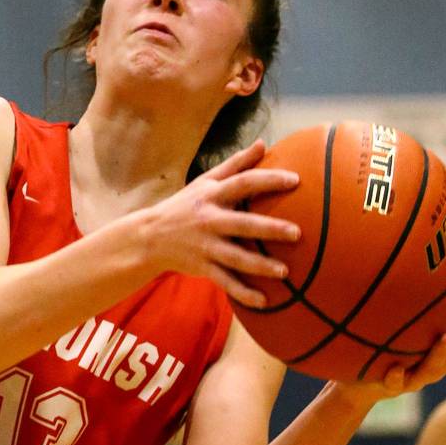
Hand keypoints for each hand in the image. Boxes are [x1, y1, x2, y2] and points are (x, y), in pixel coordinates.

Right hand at [142, 140, 300, 307]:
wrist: (149, 237)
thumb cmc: (184, 206)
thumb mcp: (205, 181)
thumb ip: (235, 164)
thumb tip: (264, 143)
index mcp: (212, 196)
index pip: (243, 183)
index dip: (269, 180)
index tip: (295, 180)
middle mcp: (209, 220)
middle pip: (243, 224)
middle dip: (269, 228)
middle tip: (296, 233)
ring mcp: (205, 246)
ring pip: (235, 258)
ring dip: (259, 266)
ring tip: (284, 272)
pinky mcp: (202, 267)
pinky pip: (225, 282)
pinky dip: (243, 293)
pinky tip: (264, 301)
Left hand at [336, 286, 445, 404]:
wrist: (365, 386)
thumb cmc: (400, 354)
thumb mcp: (423, 335)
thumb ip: (443, 314)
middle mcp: (436, 368)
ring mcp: (415, 379)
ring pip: (432, 370)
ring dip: (440, 353)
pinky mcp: (392, 387)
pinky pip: (395, 383)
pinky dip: (396, 376)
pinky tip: (396, 368)